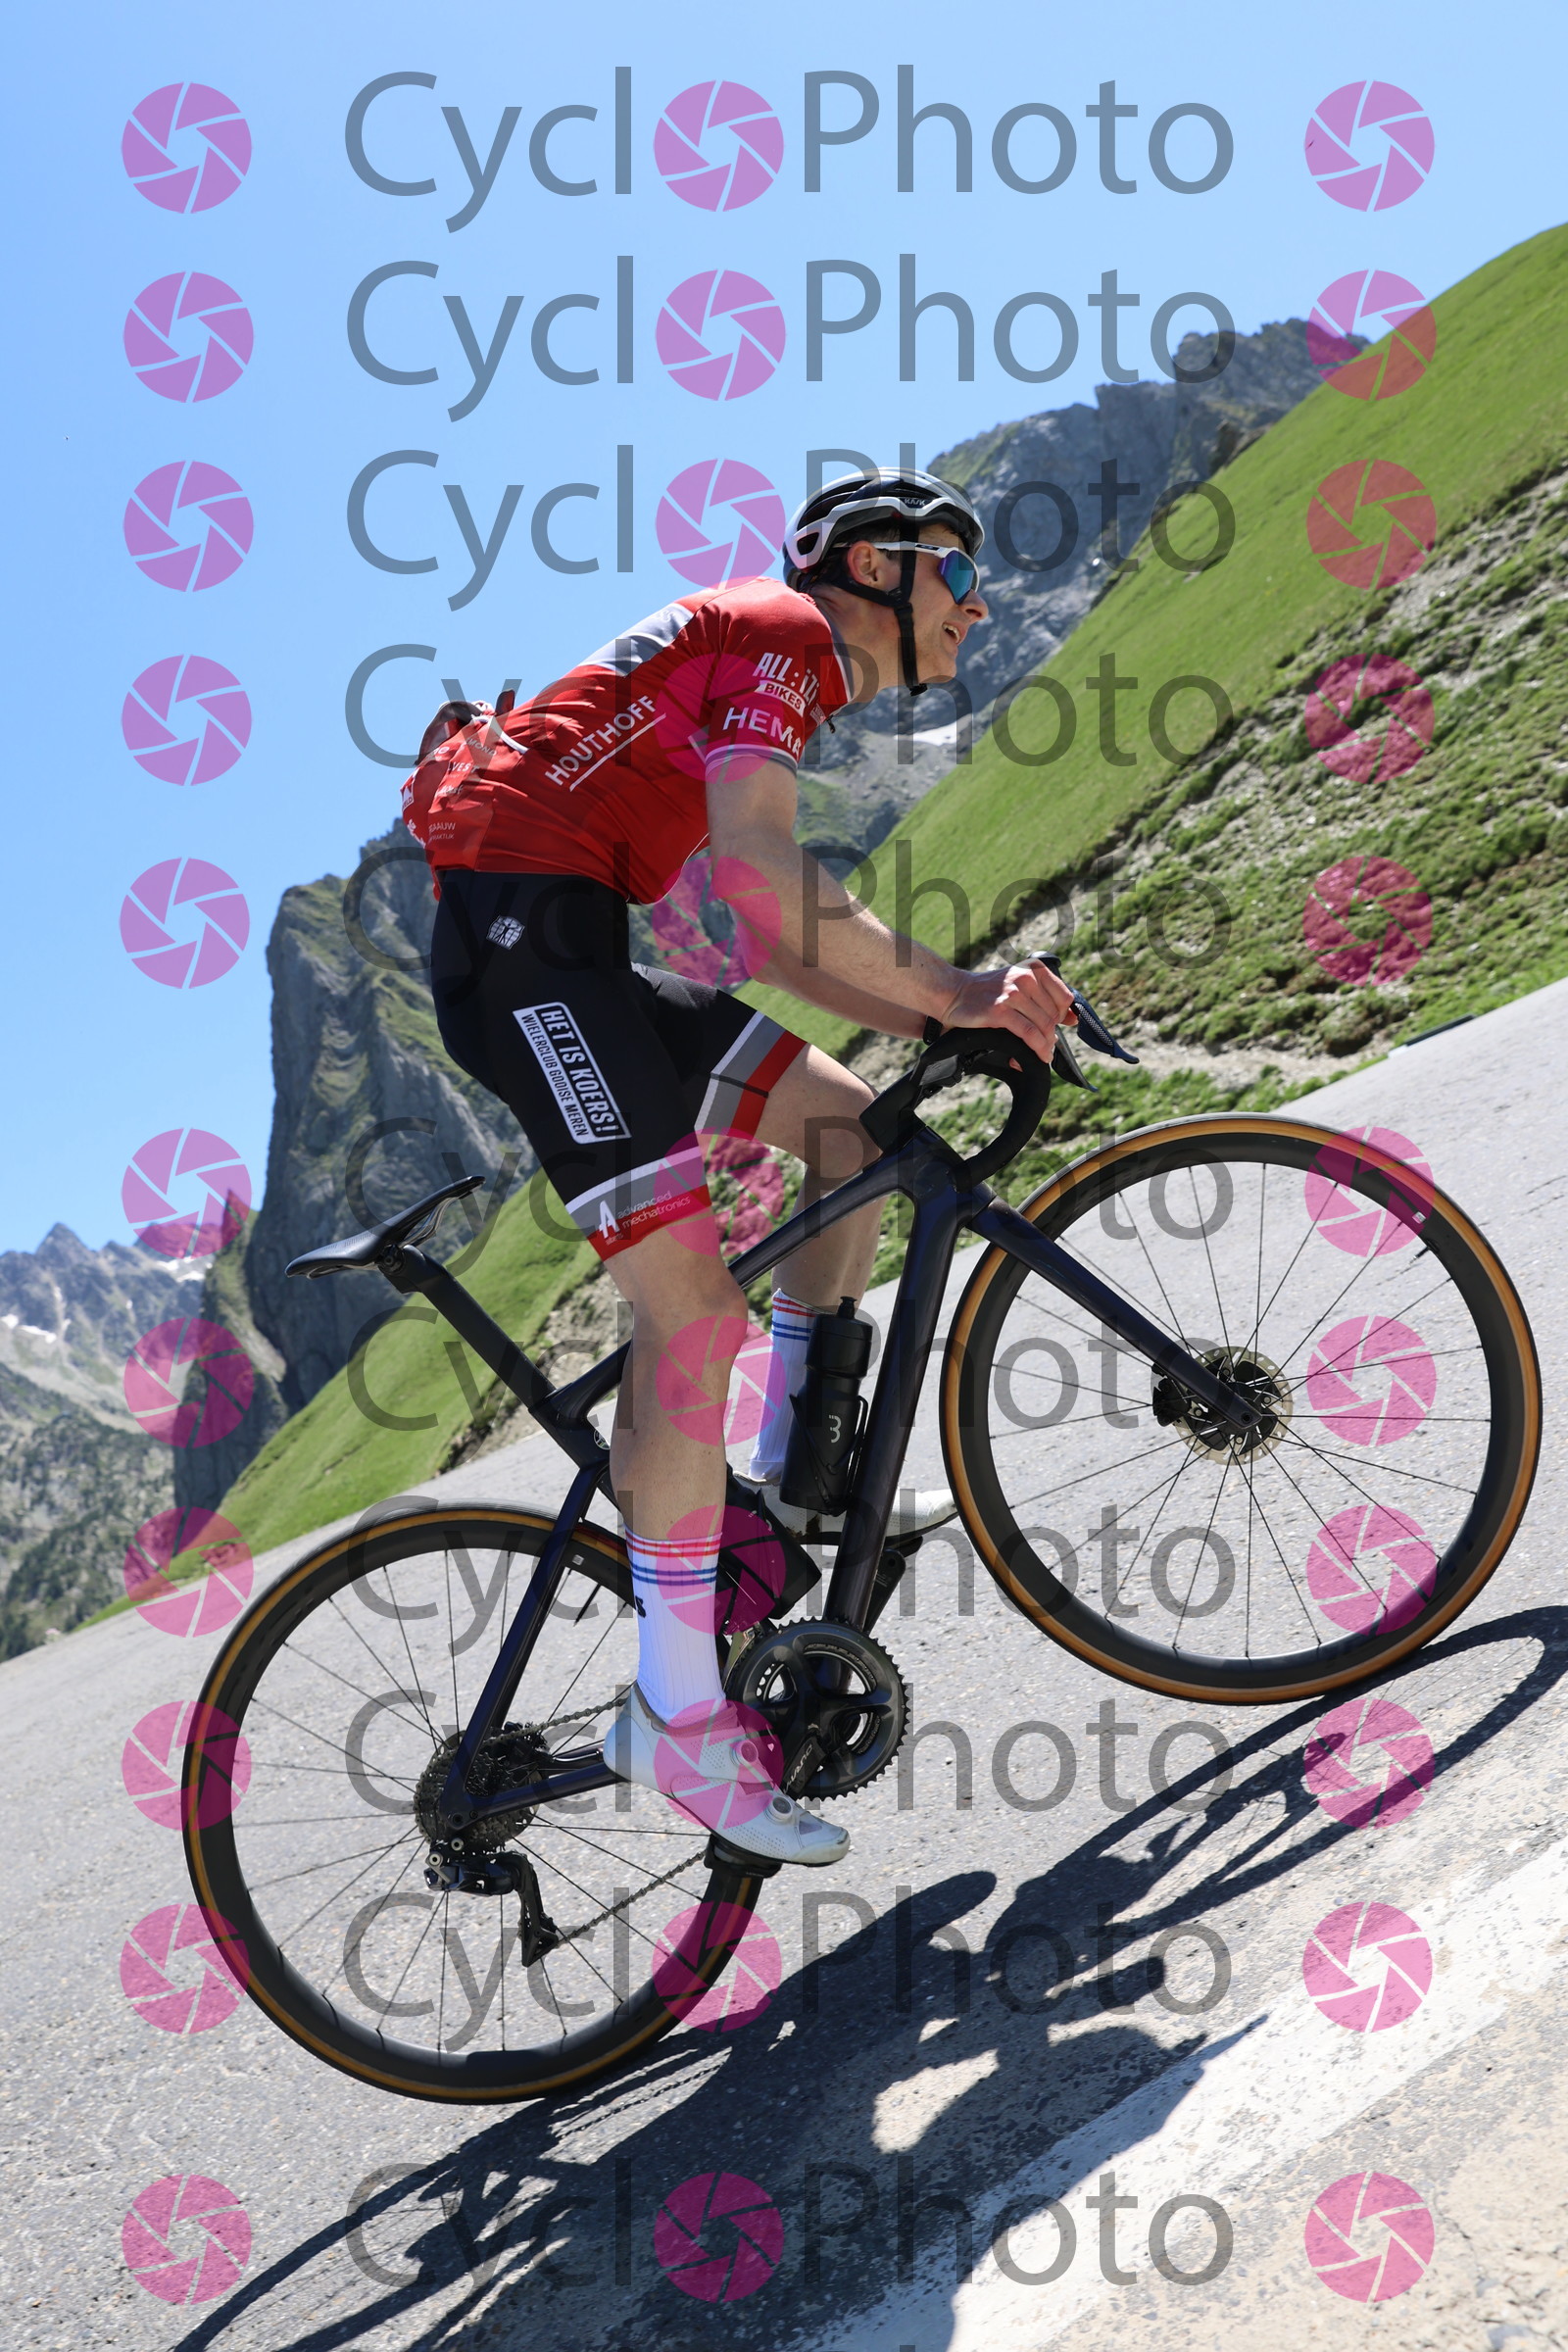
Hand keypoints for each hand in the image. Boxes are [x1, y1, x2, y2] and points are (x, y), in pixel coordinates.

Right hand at [938, 958, 1077, 1065]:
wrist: (954, 993)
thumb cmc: (987, 992)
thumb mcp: (1019, 985)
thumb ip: (1046, 998)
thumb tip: (1072, 1018)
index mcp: (1033, 969)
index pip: (1064, 997)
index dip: (1062, 1016)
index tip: (1056, 1027)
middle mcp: (1025, 978)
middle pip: (1053, 1014)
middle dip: (1052, 1034)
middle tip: (1046, 1046)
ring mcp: (1013, 994)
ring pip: (1043, 1025)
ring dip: (1046, 1044)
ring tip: (1043, 1053)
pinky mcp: (1000, 1011)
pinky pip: (1029, 1033)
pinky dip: (1038, 1047)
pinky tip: (1040, 1055)